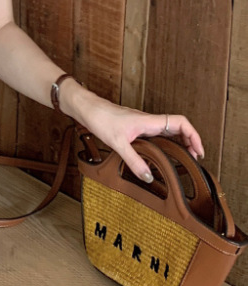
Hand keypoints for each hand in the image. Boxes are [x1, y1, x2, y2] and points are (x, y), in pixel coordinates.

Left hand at [71, 90, 204, 183]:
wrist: (87, 108)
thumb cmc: (100, 118)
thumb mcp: (118, 143)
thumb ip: (134, 161)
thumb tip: (149, 177)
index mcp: (149, 121)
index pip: (181, 122)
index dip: (194, 135)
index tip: (199, 152)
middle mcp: (149, 121)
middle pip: (178, 127)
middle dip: (190, 141)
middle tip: (194, 159)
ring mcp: (142, 124)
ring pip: (168, 130)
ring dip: (179, 142)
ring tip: (183, 157)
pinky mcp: (135, 127)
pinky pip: (157, 133)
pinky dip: (165, 142)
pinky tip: (161, 153)